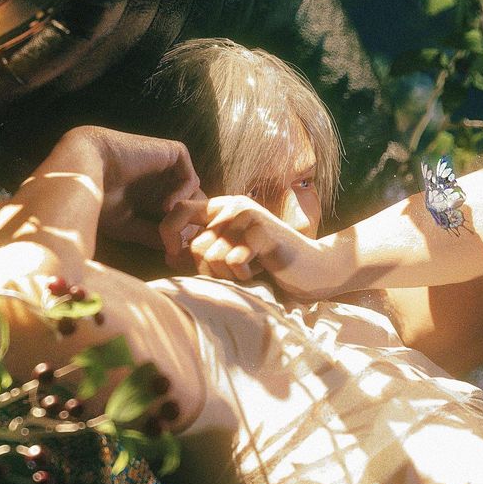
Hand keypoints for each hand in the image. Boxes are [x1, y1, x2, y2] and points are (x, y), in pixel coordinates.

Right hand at [79, 127, 203, 247]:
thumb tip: (175, 249)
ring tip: (168, 225)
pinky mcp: (172, 153)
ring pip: (195, 194)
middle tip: (177, 241)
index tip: (172, 251)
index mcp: (151, 197)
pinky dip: (184, 195)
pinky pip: (191, 178)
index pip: (179, 217)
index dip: (180, 234)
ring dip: (185, 214)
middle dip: (189, 226)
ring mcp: (168, 167)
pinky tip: (165, 206)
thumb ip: (153, 235)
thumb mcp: (128, 225)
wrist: (85, 169)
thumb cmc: (98, 199)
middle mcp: (161, 182)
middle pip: (192, 207)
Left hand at [159, 195, 329, 298]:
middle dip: (208, 271)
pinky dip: (244, 276)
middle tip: (232, 275)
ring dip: (228, 276)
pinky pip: (233, 263)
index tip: (175, 258)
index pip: (179, 211)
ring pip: (212, 257)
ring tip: (248, 272)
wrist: (313, 270)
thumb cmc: (270, 266)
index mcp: (223, 208)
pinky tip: (260, 272)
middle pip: (195, 246)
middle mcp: (234, 207)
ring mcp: (249, 218)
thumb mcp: (232, 258)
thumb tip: (170, 256)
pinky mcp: (262, 233)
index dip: (169, 235)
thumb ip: (204, 253)